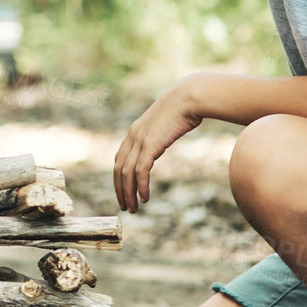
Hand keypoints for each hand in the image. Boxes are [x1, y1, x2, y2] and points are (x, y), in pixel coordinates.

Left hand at [113, 76, 203, 212]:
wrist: (188, 98)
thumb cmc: (182, 110)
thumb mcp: (164, 125)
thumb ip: (156, 136)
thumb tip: (157, 146)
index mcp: (134, 132)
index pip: (119, 159)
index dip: (118, 178)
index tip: (122, 192)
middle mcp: (132, 136)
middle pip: (119, 169)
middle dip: (120, 190)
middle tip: (124, 206)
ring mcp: (140, 140)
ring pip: (127, 173)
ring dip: (129, 193)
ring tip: (134, 208)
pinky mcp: (150, 144)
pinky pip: (140, 171)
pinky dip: (141, 186)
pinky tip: (145, 197)